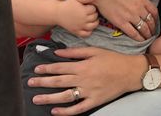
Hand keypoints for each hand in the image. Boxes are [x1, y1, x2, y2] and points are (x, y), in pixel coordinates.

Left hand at [28, 47, 145, 114]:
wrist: (130, 71)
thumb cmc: (112, 58)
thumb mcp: (95, 50)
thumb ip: (76, 52)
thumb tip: (58, 52)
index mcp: (83, 65)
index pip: (60, 67)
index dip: (47, 68)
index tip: (36, 69)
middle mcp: (84, 79)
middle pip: (59, 81)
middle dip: (43, 82)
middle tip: (30, 83)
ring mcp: (88, 92)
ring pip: (65, 96)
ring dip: (49, 98)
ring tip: (36, 98)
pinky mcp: (94, 101)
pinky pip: (78, 108)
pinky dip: (66, 111)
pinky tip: (55, 111)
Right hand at [55, 0, 98, 37]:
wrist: (57, 13)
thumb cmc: (68, 5)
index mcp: (83, 11)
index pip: (94, 9)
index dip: (92, 7)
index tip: (88, 6)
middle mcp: (83, 20)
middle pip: (94, 17)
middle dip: (94, 13)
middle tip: (89, 12)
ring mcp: (80, 27)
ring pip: (93, 26)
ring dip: (95, 22)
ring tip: (92, 19)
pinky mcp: (77, 32)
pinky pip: (86, 34)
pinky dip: (89, 31)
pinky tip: (88, 27)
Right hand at [72, 0, 159, 40]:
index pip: (153, 11)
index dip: (156, 18)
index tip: (155, 21)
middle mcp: (138, 9)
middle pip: (149, 21)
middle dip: (152, 28)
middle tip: (153, 32)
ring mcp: (129, 16)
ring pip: (143, 29)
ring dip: (147, 34)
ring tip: (147, 37)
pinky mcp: (120, 22)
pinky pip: (132, 33)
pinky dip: (138, 38)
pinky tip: (140, 40)